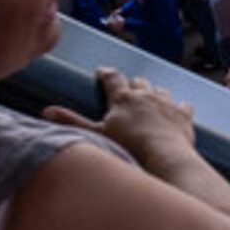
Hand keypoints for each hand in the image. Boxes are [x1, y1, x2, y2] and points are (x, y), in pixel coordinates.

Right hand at [44, 66, 198, 170]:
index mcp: (123, 98)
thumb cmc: (129, 147)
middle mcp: (146, 95)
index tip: (102, 72)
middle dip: (131, 85)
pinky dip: (178, 107)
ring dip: (154, 93)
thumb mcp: (95, 135)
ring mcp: (167, 103)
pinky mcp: (183, 115)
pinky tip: (178, 111)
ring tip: (149, 99)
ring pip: (160, 90)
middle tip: (125, 91)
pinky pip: (183, 105)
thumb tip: (46, 111)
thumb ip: (71, 122)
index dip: (106, 74)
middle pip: (138, 82)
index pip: (112, 79)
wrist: (164, 157)